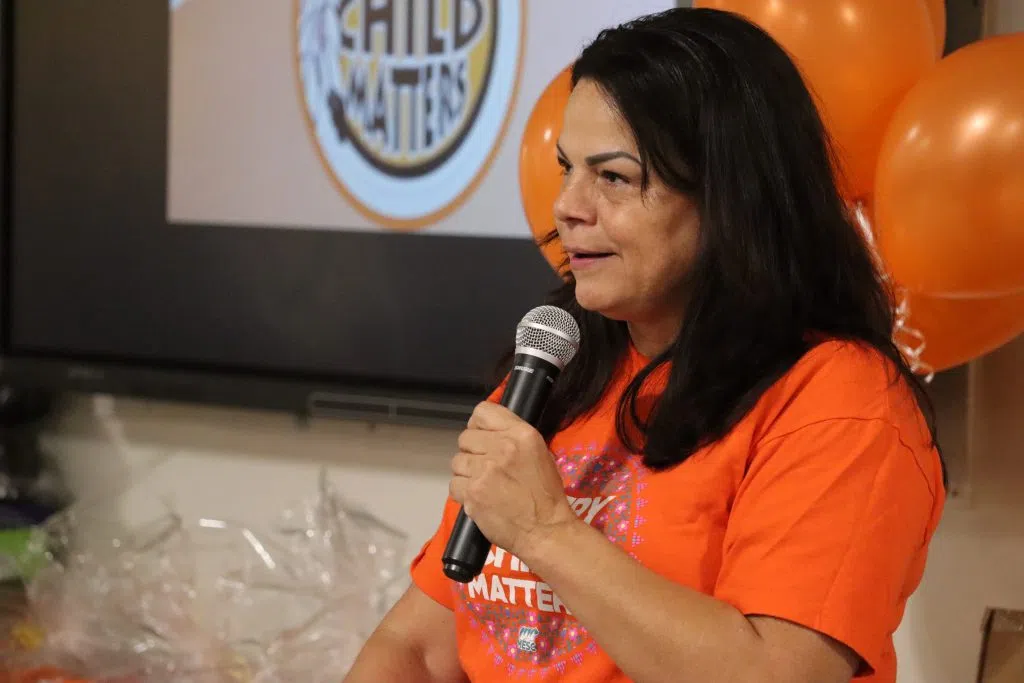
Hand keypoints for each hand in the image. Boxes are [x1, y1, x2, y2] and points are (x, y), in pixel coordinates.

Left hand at [449, 401, 577, 558]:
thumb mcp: (539, 453)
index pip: (482, 411)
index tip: (482, 438)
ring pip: (457, 461)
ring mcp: (485, 471)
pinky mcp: (473, 493)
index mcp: (521, 435)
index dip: (479, 426)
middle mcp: (502, 448)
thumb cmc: (545, 495)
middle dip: (472, 452)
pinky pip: (454, 484)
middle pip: (465, 437)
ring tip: (485, 485)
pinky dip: (463, 492)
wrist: (545, 530)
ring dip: (467, 473)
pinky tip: (479, 498)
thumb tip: (487, 431)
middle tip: (486, 468)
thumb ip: (513, 436)